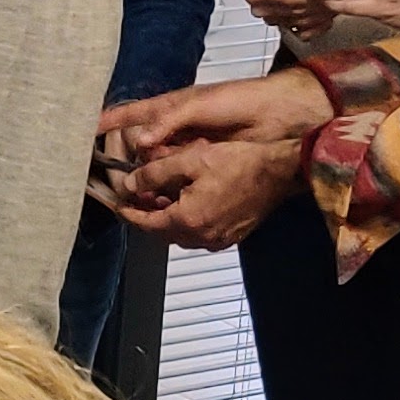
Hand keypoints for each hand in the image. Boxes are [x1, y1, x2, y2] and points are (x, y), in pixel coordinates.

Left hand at [115, 136, 302, 249]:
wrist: (281, 171)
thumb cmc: (242, 162)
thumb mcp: (191, 159)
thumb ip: (155, 174)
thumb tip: (131, 184)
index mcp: (189, 219)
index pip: (146, 224)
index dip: (128, 213)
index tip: (119, 205)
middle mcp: (203, 236)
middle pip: (162, 232)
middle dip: (147, 215)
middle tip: (137, 198)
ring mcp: (219, 239)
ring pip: (181, 233)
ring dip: (167, 217)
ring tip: (161, 195)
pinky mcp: (231, 236)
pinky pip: (200, 232)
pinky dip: (188, 219)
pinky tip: (188, 200)